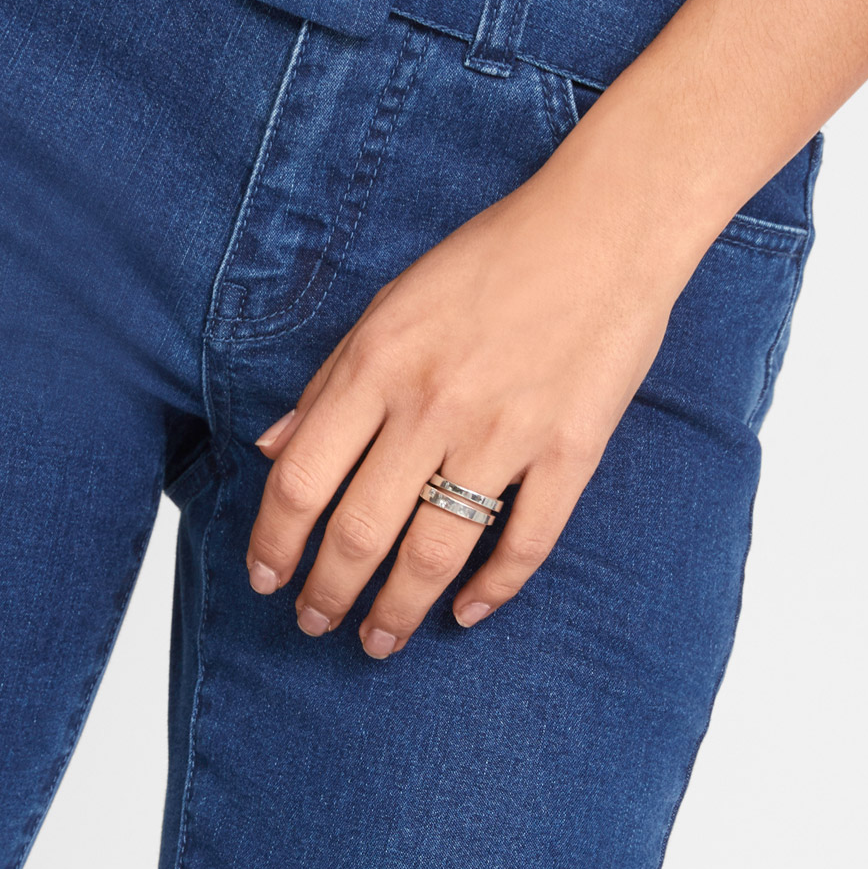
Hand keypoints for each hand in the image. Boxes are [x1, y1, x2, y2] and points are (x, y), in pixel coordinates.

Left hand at [245, 155, 691, 657]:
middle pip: (359, 531)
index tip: (264, 577)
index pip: (300, 479)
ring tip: (378, 640)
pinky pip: (525, 543)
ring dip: (396, 612)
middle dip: (326, 593)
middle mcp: (432, 405)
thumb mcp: (388, 303)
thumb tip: (270, 449)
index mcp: (377, 364)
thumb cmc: (490, 258)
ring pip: (434, 553)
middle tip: (313, 623)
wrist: (604, 228)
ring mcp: (505, 432)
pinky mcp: (570, 451)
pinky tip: (466, 613)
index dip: (273, 542)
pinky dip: (492, 590)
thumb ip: (328, 381)